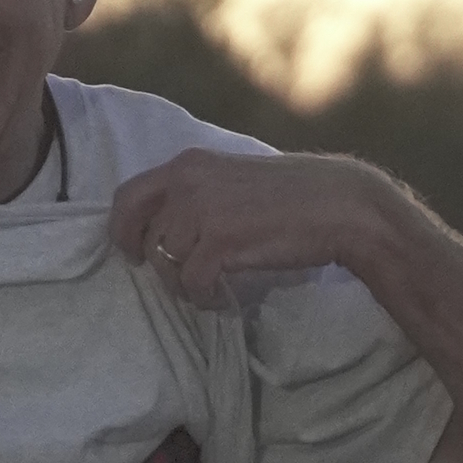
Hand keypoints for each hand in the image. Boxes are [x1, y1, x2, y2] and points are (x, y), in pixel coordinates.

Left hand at [110, 149, 383, 306]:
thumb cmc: (293, 196)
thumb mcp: (233, 181)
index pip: (128, 195)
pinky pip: (191, 283)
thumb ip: (198, 194)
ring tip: (212, 290)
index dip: (122, 228)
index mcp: (188, 164)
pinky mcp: (219, 241)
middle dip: (149, 261)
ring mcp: (200, 210)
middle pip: (140, 233)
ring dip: (185, 285)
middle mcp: (186, 181)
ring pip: (165, 263)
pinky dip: (205, 299)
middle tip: (171, 279)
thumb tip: (168, 228)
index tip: (133, 250)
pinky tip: (224, 299)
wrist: (340, 205)